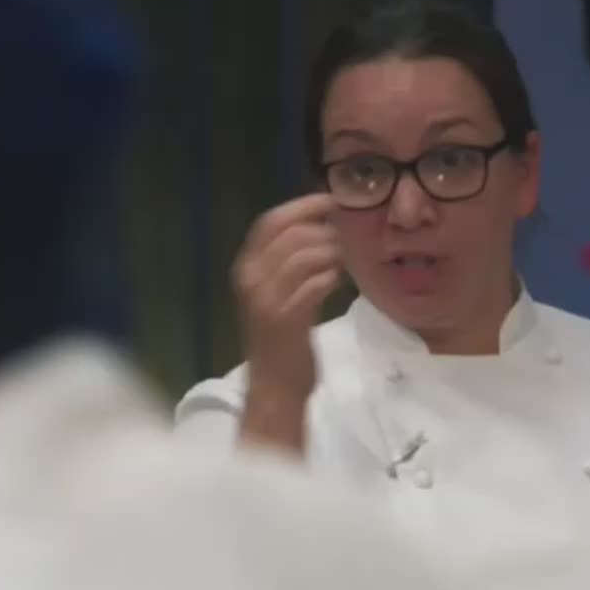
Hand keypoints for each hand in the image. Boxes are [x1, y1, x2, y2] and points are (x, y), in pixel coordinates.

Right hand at [232, 193, 339, 450]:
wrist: (274, 388)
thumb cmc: (281, 341)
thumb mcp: (277, 295)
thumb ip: (290, 263)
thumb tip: (321, 229)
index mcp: (246, 269)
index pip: (270, 221)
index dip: (301, 206)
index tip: (329, 201)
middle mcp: (251, 279)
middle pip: (290, 232)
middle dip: (323, 231)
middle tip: (342, 241)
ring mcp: (267, 299)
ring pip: (305, 253)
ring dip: (331, 254)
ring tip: (341, 265)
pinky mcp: (287, 318)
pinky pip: (316, 282)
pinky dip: (331, 277)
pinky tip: (337, 284)